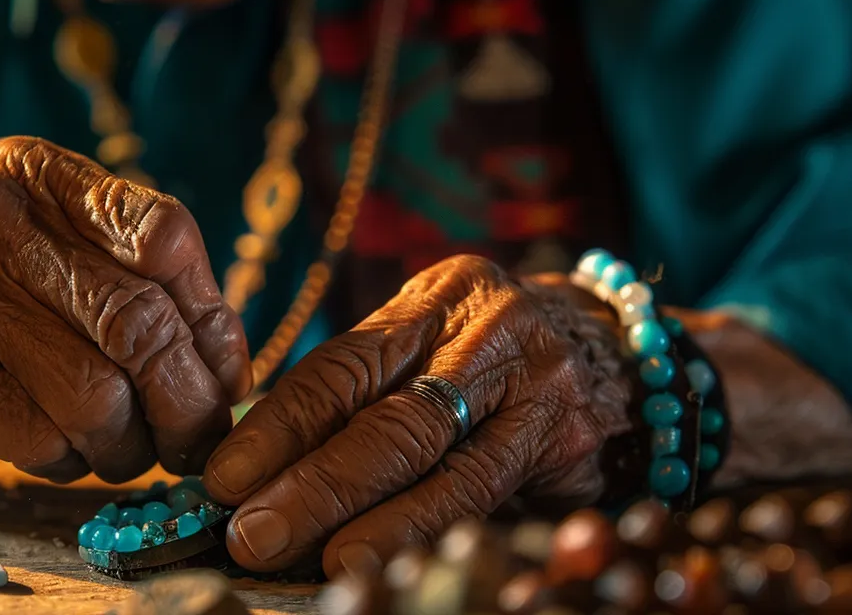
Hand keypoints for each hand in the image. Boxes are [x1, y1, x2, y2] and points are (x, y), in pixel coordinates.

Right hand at [0, 138, 248, 481]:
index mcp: (32, 172)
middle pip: (139, 324)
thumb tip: (230, 365)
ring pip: (96, 394)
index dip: (211, 318)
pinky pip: (41, 438)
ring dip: (128, 443)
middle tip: (195, 439)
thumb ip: (128, 278)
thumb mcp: (35, 242)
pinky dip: (69, 461)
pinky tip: (58, 450)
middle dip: (187, 402)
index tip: (221, 370)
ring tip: (121, 448)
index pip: (163, 235)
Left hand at [201, 255, 632, 575]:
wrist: (630, 361)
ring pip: (434, 459)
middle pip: (385, 414)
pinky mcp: (565, 439)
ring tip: (306, 556)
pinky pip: (481, 493)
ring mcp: (536, 382)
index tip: (221, 476)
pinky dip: (422, 527)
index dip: (278, 425)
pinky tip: (377, 556)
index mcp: (438, 296)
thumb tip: (256, 466)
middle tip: (248, 530)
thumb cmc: (499, 364)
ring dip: (361, 516)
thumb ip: (365, 396)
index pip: (344, 365)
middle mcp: (489, 327)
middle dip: (309, 479)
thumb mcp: (437, 350)